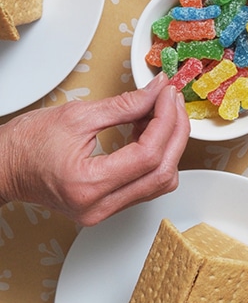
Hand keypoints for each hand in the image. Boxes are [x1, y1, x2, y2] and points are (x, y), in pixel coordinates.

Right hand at [0, 73, 189, 225]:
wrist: (4, 166)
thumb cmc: (28, 143)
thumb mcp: (78, 115)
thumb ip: (125, 105)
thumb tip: (157, 91)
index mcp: (88, 185)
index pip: (148, 155)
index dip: (166, 120)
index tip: (167, 94)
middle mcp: (98, 207)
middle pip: (162, 172)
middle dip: (175, 131)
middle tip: (172, 100)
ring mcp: (103, 211)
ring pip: (159, 182)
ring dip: (168, 144)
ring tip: (159, 112)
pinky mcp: (105, 207)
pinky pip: (145, 184)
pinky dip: (155, 156)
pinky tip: (148, 130)